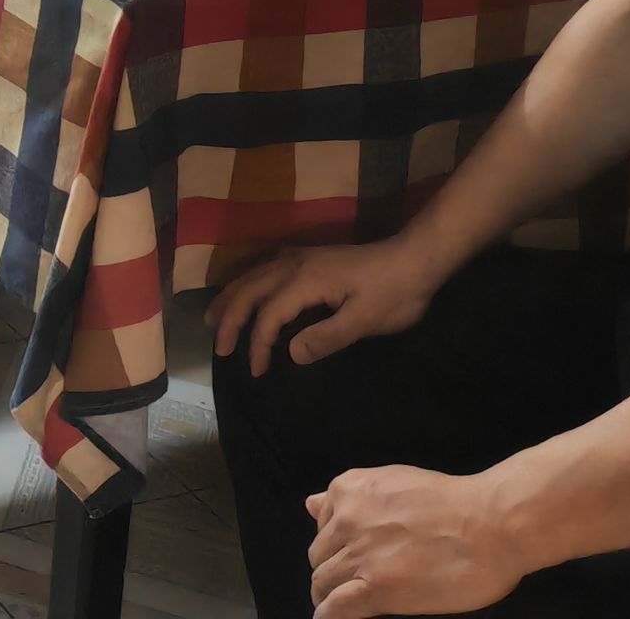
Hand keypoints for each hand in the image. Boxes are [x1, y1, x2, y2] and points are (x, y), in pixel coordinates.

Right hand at [208, 237, 442, 378]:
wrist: (415, 259)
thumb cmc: (394, 293)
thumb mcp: (365, 322)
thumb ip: (327, 337)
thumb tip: (290, 354)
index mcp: (305, 281)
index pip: (269, 315)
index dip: (258, 344)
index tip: (257, 372)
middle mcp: (293, 264)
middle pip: (249, 290)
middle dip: (229, 319)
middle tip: (219, 348)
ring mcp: (299, 257)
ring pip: (252, 276)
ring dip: (231, 299)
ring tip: (214, 320)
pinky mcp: (307, 257)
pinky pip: (263, 270)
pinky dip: (246, 285)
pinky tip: (245, 293)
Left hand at [307, 466, 524, 616]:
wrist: (490, 524)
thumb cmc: (454, 505)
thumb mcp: (391, 483)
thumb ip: (350, 498)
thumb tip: (312, 505)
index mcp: (350, 489)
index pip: (322, 526)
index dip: (334, 546)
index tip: (347, 557)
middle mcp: (346, 519)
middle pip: (319, 556)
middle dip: (330, 571)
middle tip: (349, 584)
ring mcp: (359, 554)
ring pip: (323, 582)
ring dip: (328, 596)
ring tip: (340, 605)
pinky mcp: (376, 587)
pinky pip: (336, 607)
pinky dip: (329, 615)